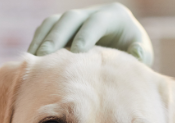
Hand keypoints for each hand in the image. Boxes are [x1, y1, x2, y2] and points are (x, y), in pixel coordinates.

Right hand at [27, 3, 152, 65]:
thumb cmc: (133, 54)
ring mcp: (77, 18)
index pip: (97, 22)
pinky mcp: (65, 26)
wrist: (124, 49)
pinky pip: (47, 28)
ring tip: (33, 58)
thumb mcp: (142, 54)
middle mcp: (93, 12)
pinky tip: (32, 59)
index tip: (75, 52)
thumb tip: (136, 53)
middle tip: (45, 55)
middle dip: (57, 36)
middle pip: (71, 18)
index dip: (85, 35)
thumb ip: (140, 55)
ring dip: (43, 38)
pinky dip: (38, 41)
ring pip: (55, 21)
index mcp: (115, 16)